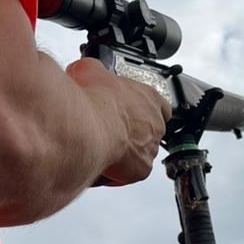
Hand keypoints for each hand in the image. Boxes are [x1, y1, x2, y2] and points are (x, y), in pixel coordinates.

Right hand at [66, 56, 169, 185]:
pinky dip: (116, 173)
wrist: (85, 128)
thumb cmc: (92, 101)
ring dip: (124, 153)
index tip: (130, 111)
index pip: (158, 104)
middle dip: (131, 132)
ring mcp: (150, 147)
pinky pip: (130, 174)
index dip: (143, 109)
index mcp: (149, 97)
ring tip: (101, 148)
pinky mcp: (141, 169)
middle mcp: (155, 123)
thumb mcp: (89, 70)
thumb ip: (93, 70)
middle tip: (110, 131)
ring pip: (139, 153)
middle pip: (150, 130)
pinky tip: (100, 165)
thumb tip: (85, 69)